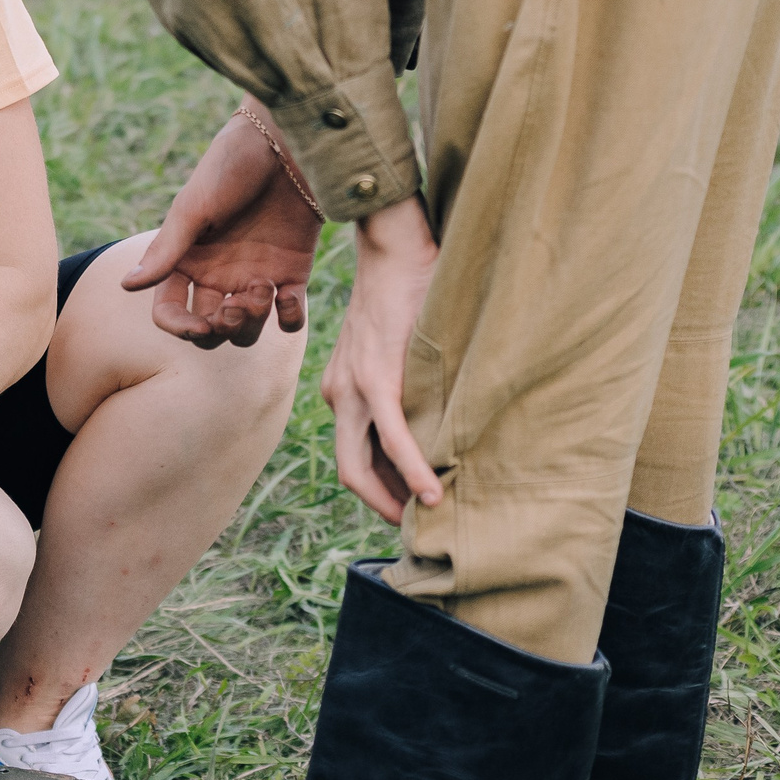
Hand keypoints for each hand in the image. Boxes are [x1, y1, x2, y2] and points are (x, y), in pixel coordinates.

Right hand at [121, 105, 322, 347]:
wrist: (285, 142)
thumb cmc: (231, 166)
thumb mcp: (194, 207)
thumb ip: (166, 249)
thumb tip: (126, 285)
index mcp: (187, 260)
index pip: (170, 310)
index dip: (180, 327)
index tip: (200, 325)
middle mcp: (217, 274)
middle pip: (210, 329)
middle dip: (220, 329)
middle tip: (235, 307)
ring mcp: (255, 275)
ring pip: (247, 329)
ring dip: (252, 323)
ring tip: (263, 289)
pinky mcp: (292, 272)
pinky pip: (289, 316)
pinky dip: (290, 318)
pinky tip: (288, 296)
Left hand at [319, 197, 441, 524]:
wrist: (394, 249)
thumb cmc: (406, 295)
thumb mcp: (398, 351)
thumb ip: (408, 388)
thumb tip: (440, 421)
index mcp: (342, 390)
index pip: (354, 455)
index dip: (378, 489)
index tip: (406, 510)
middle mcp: (339, 394)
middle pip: (350, 471)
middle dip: (378, 506)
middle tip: (412, 530)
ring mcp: (352, 387)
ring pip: (360, 463)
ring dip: (392, 498)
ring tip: (424, 521)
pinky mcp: (375, 375)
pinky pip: (392, 435)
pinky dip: (410, 468)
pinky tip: (431, 493)